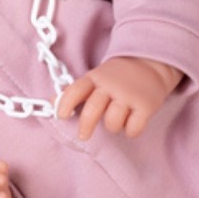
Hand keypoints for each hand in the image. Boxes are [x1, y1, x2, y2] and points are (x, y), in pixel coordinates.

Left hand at [56, 56, 181, 139]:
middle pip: (93, 108)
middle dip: (85, 125)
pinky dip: (131, 130)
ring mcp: (128, 95)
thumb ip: (75, 92)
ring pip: (113, 121)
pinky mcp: (145, 105)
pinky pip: (134, 128)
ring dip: (112, 126)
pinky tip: (131, 123)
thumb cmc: (115, 77)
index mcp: (95, 78)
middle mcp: (110, 86)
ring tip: (116, 120)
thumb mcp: (94, 79)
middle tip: (83, 135)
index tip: (61, 116)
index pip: (76, 89)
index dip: (66, 103)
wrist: (149, 62)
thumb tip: (50, 104)